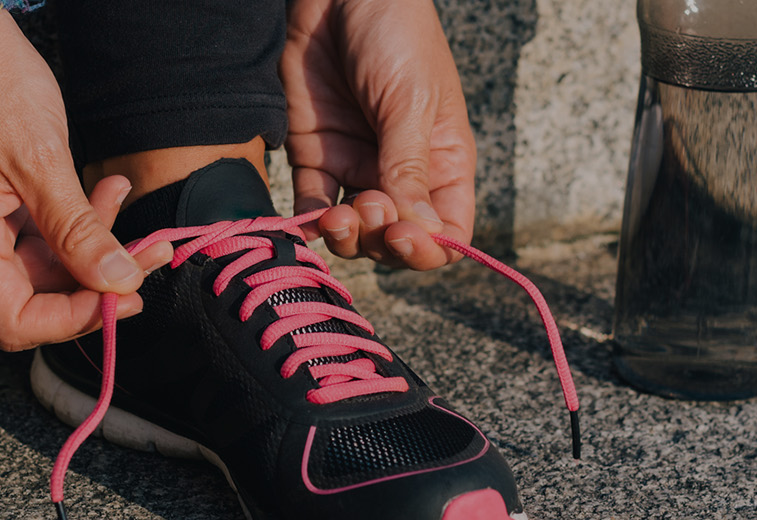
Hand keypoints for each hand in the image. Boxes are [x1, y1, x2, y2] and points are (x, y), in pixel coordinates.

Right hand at [0, 13, 172, 349]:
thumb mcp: (41, 159)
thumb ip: (78, 231)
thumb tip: (120, 284)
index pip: (14, 321)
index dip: (73, 319)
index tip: (126, 294)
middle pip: (29, 301)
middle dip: (92, 282)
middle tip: (148, 253)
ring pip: (38, 270)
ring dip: (89, 248)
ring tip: (124, 202)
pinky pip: (32, 239)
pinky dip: (72, 225)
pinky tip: (104, 191)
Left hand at [282, 0, 476, 269]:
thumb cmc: (394, 34)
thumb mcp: (410, 100)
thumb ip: (408, 167)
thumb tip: (419, 233)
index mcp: (443, 163)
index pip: (446, 231)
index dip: (428, 248)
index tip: (404, 237)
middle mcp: (402, 173)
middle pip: (397, 240)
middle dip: (382, 239)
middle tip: (367, 207)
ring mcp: (356, 166)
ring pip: (355, 233)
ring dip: (347, 237)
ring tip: (339, 215)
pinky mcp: (315, 156)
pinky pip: (313, 207)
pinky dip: (310, 225)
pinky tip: (310, 222)